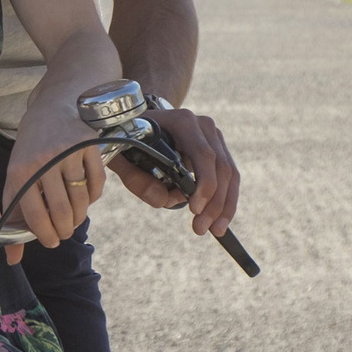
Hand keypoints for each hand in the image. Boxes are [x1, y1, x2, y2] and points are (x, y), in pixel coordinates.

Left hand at [2, 106, 105, 261]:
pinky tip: (85, 197)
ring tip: (73, 218)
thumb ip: (15, 215)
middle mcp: (45, 160)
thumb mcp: (16, 176)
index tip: (49, 242)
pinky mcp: (90, 145)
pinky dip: (93, 197)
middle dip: (64, 230)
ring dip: (79, 217)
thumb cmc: (31, 149)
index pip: (35, 215)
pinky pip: (97, 184)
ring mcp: (69, 152)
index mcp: (21, 170)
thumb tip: (12, 259)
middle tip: (63, 232)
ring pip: (81, 200)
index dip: (44, 235)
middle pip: (61, 211)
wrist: (52, 107)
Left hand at [112, 106, 240, 237]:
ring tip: (214, 230)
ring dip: (224, 206)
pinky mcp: (219, 148)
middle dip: (214, 203)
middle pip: (221, 167)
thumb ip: (135, 178)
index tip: (194, 210)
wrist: (140, 121)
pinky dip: (227, 201)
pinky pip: (230, 177)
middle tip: (201, 228)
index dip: (204, 184)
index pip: (203, 154)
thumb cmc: (130, 138)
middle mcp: (203, 126)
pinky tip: (219, 221)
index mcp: (182, 122)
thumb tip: (162, 200)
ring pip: (230, 174)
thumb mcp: (122, 155)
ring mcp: (214, 136)